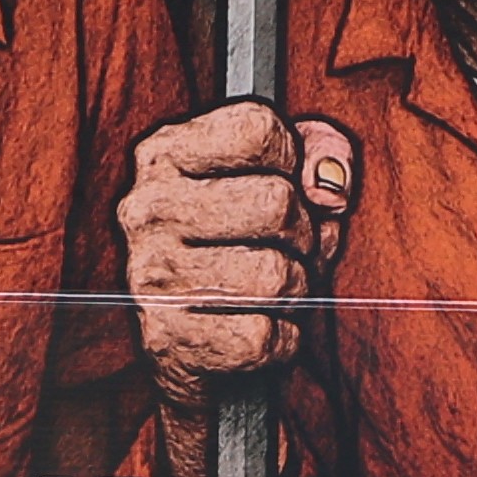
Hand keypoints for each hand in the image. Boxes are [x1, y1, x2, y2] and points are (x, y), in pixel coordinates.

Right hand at [117, 102, 350, 409]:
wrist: (199, 348)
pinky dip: (283, 341)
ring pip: (275, 277)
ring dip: (297, 291)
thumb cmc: (249, 249)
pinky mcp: (168, 340)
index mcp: (165, 154)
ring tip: (277, 291)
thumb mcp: (285, 182)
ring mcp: (151, 275)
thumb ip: (321, 156)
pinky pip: (264, 337)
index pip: (257, 128)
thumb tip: (329, 187)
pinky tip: (263, 330)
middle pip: (276, 203)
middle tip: (291, 249)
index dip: (294, 160)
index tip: (287, 182)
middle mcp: (147, 209)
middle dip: (305, 235)